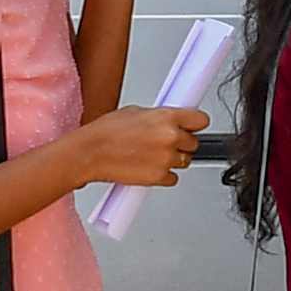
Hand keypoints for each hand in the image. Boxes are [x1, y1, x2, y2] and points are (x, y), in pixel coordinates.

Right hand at [62, 105, 209, 190]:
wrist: (90, 153)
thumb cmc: (106, 132)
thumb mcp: (135, 112)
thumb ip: (159, 117)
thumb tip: (168, 120)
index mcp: (167, 117)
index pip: (200, 120)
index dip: (195, 124)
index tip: (192, 126)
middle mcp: (170, 138)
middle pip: (194, 143)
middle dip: (181, 143)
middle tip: (164, 143)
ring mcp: (166, 159)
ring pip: (185, 161)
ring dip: (173, 159)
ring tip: (153, 155)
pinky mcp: (159, 177)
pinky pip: (173, 178)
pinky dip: (164, 175)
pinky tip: (149, 167)